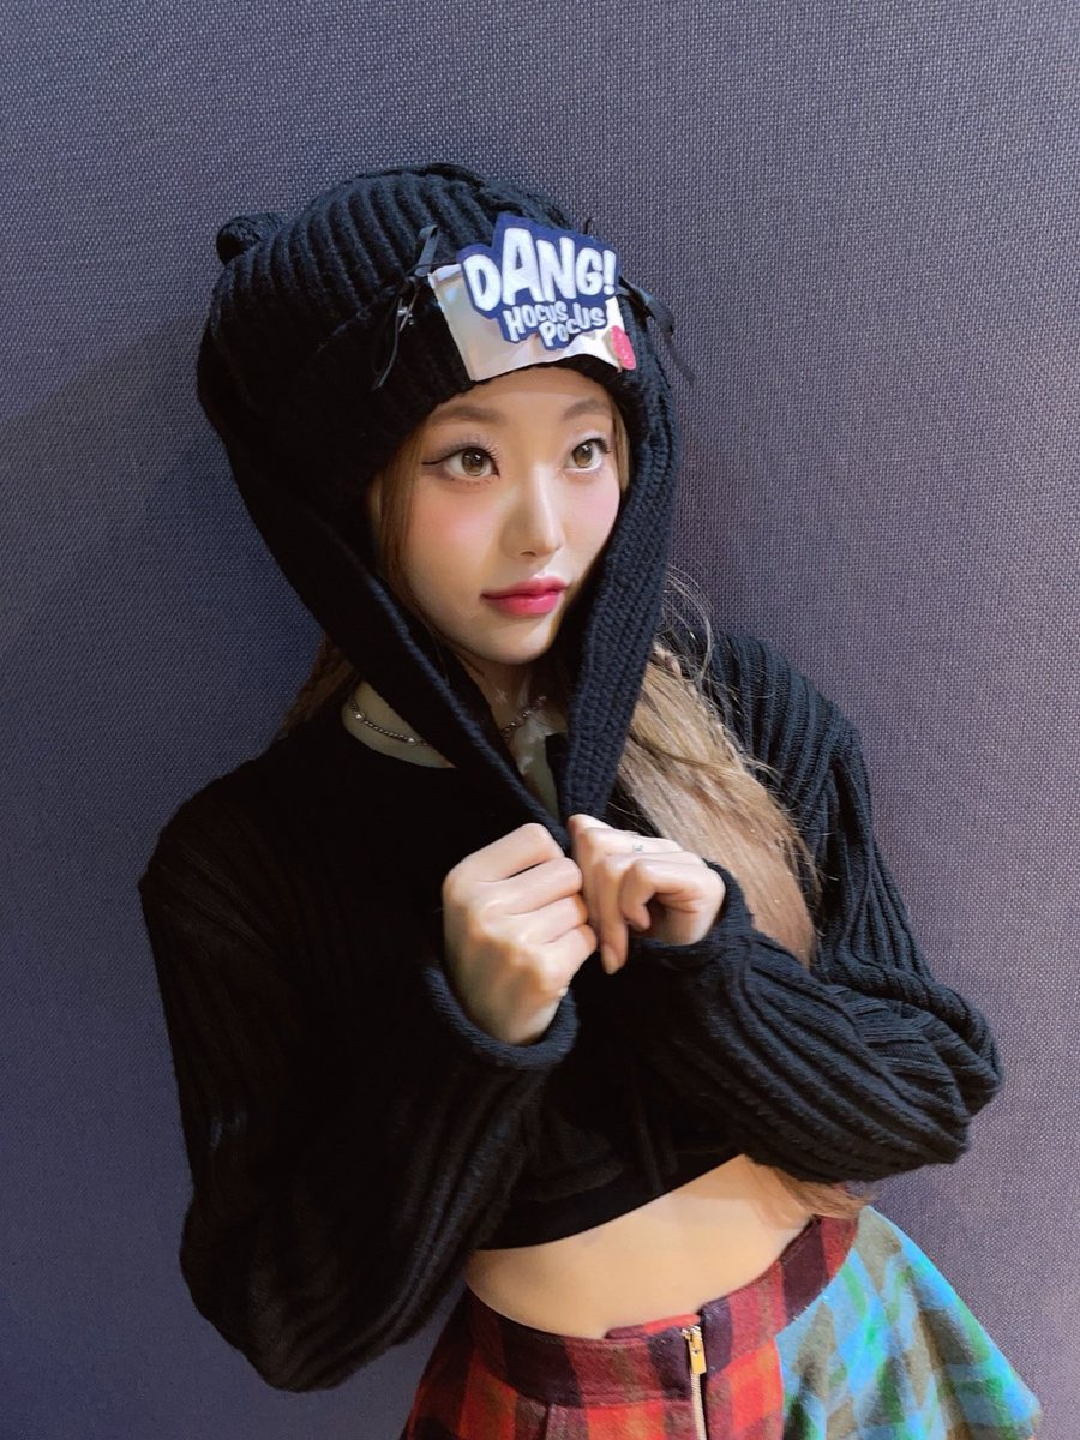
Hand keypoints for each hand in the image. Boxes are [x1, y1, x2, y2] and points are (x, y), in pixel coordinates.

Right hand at [442, 822, 595, 1045]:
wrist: (479, 1024)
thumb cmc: (488, 950)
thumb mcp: (477, 899)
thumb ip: (517, 864)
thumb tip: (580, 828)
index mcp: (463, 880)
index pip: (536, 837)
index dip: (547, 860)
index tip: (535, 886)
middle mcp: (482, 906)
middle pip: (565, 870)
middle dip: (565, 894)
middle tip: (543, 921)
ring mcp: (512, 940)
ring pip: (580, 904)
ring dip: (574, 924)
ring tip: (545, 944)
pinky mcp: (543, 970)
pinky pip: (588, 937)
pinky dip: (581, 950)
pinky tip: (556, 964)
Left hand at [567, 814, 725, 974]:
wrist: (692, 973)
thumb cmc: (645, 943)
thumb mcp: (606, 910)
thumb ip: (593, 874)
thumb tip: (574, 824)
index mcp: (633, 847)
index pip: (587, 830)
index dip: (575, 871)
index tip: (580, 915)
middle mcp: (655, 845)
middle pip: (595, 843)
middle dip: (587, 896)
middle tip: (597, 938)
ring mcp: (678, 857)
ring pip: (614, 864)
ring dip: (608, 913)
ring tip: (617, 944)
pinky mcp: (696, 876)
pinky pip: (642, 874)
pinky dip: (632, 906)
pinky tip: (642, 926)